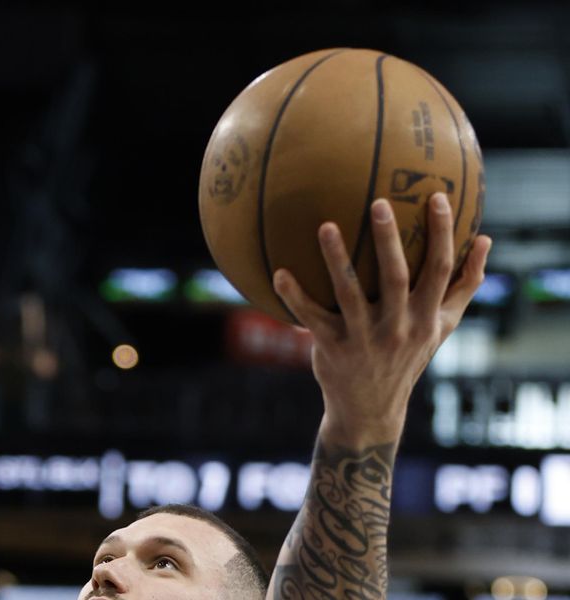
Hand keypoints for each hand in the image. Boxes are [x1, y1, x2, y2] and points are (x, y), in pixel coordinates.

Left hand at [273, 193, 491, 446]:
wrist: (372, 409)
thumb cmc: (409, 355)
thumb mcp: (442, 326)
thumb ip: (464, 286)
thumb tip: (486, 240)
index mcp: (426, 318)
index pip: (439, 269)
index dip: (442, 233)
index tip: (436, 196)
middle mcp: (398, 327)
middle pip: (395, 276)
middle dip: (389, 239)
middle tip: (379, 202)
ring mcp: (363, 338)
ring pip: (349, 292)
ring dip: (337, 259)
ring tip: (326, 225)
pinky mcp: (332, 347)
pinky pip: (311, 317)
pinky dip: (294, 296)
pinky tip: (279, 273)